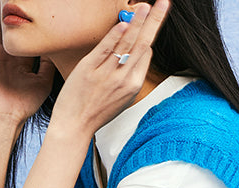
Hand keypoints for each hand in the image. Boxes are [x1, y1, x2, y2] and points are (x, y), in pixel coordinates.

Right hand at [0, 3, 54, 124]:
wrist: (5, 115)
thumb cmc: (25, 104)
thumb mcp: (43, 83)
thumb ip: (48, 65)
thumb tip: (53, 47)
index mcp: (23, 63)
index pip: (27, 39)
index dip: (32, 27)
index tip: (38, 14)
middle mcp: (9, 57)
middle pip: (11, 30)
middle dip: (14, 16)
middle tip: (18, 2)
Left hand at [49, 0, 169, 136]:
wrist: (74, 126)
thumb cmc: (97, 112)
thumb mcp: (121, 99)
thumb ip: (130, 76)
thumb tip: (141, 52)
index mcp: (133, 86)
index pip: (145, 54)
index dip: (148, 35)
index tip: (153, 17)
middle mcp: (123, 79)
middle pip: (142, 43)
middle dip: (154, 21)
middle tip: (164, 2)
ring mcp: (107, 74)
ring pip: (126, 43)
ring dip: (138, 21)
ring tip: (147, 5)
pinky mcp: (89, 68)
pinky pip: (105, 47)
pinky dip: (116, 34)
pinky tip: (124, 21)